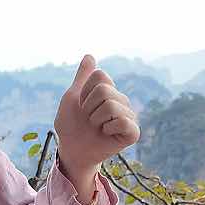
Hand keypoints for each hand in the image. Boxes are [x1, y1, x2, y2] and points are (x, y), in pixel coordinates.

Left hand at [54, 55, 139, 176]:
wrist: (71, 149)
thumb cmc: (70, 124)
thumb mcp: (72, 96)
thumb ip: (82, 77)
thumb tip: (90, 55)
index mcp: (109, 90)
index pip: (101, 75)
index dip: (84, 91)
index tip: (81, 103)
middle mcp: (122, 100)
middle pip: (104, 90)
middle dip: (88, 106)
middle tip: (88, 118)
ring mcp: (129, 116)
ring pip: (111, 105)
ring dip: (95, 118)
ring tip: (96, 127)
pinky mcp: (133, 132)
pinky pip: (123, 121)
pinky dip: (108, 128)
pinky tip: (106, 134)